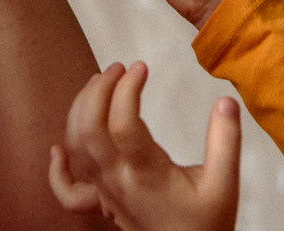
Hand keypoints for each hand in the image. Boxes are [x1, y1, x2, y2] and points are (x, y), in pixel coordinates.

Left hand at [48, 62, 239, 230]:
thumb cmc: (205, 224)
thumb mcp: (225, 184)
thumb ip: (225, 142)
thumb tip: (226, 102)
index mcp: (148, 175)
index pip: (123, 124)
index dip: (127, 89)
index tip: (141, 67)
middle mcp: (119, 182)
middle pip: (90, 129)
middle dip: (99, 90)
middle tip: (119, 68)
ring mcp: (106, 192)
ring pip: (76, 147)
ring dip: (80, 109)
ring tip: (98, 82)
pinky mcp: (103, 203)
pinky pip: (68, 191)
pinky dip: (58, 170)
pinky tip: (58, 149)